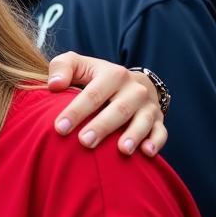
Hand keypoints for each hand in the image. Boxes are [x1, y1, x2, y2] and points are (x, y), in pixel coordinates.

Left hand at [46, 52, 165, 156]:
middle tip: (84, 142)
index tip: (60, 127)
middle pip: (118, 109)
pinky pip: (161, 132)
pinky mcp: (159, 120)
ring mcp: (148, 105)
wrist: (131, 81)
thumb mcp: (77, 64)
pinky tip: (147, 152)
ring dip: (133, 135)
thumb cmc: (95, 76)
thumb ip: (61, 67)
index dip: (76, 111)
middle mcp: (134, 89)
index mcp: (112, 74)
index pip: (93, 94)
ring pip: (143, 121)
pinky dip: (156, 141)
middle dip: (101, 126)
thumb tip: (54, 85)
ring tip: (122, 150)